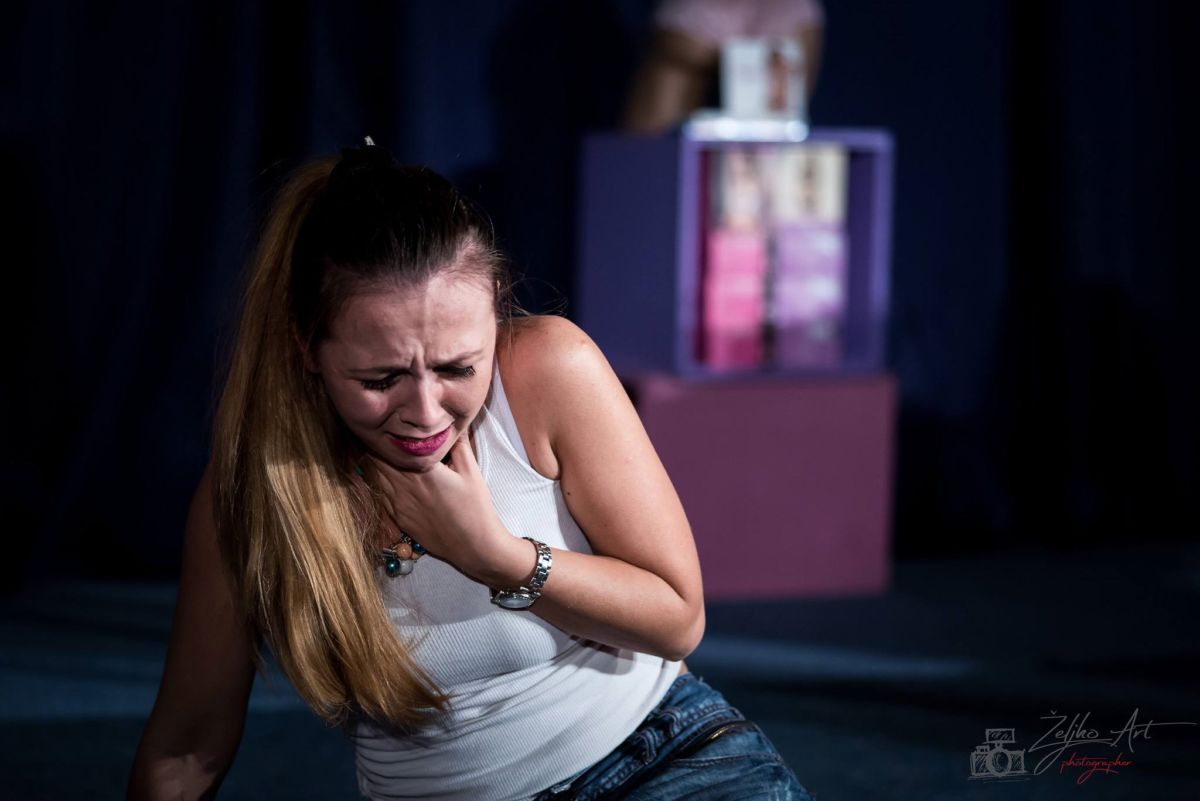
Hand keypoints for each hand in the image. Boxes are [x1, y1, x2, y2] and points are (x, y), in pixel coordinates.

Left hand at [362, 432, 525, 584]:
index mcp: (422, 470)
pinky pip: (379, 494)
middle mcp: (405, 486)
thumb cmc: (476, 507)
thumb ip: (458, 443)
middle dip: (374, 444)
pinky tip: (378, 474)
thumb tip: (452, 421)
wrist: (473, 547)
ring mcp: (398, 504)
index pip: (392, 445)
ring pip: (374, 476)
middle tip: (375, 429)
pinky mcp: (398, 518)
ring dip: (372, 462)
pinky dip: (376, 482)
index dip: (385, 430)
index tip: (384, 419)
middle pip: (377, 459)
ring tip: (372, 448)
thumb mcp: (471, 471)